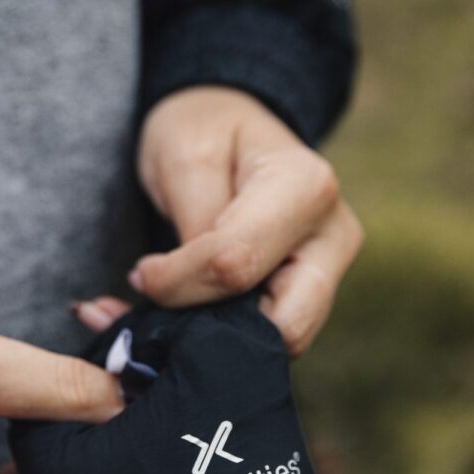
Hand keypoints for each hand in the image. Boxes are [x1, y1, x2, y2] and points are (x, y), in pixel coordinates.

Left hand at [74, 86, 364, 357]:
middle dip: (214, 329)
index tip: (140, 273)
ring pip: (280, 343)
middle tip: (161, 304)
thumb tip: (186, 297)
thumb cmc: (206, 131)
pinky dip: (224, 339)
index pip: (236, 265)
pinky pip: (270, 339)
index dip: (176, 282)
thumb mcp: (185, 158)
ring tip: (165, 309)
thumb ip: (194, 227)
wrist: (231, 129)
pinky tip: (185, 316)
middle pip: (281, 326)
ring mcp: (329, 272)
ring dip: (216, 340)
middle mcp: (332, 236)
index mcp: (306, 188)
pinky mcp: (311, 297)